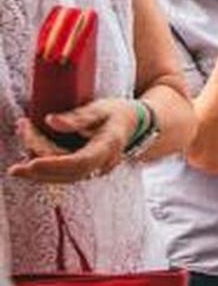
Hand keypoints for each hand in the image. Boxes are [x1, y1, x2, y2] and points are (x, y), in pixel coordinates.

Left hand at [8, 99, 139, 183]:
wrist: (132, 122)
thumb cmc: (115, 113)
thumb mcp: (100, 108)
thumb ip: (77, 116)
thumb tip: (51, 121)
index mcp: (109, 146)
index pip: (80, 162)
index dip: (54, 165)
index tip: (31, 163)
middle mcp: (103, 164)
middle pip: (67, 172)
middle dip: (38, 167)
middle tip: (17, 149)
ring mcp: (95, 170)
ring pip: (63, 177)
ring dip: (37, 168)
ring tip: (19, 149)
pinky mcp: (85, 171)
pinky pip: (63, 174)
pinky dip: (44, 168)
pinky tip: (28, 160)